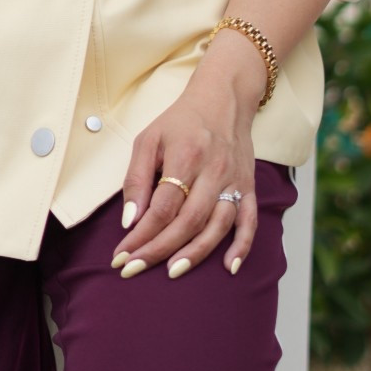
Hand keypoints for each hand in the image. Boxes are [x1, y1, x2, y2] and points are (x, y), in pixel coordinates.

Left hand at [111, 36, 266, 279]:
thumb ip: (136, 178)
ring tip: (172, 272)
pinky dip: (242, 246)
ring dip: (195, 254)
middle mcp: (213, 171)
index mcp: (185, 156)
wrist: (224, 98)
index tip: (121, 255)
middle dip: (159, 250)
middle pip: (187, 221)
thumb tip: (130, 221)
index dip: (141, 235)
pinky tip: (229, 267)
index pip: (161, 207)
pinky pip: (249, 221)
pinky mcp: (249, 187)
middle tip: (135, 270)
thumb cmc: (181, 121)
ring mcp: (234, 181)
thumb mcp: (149, 139)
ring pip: (217, 226)